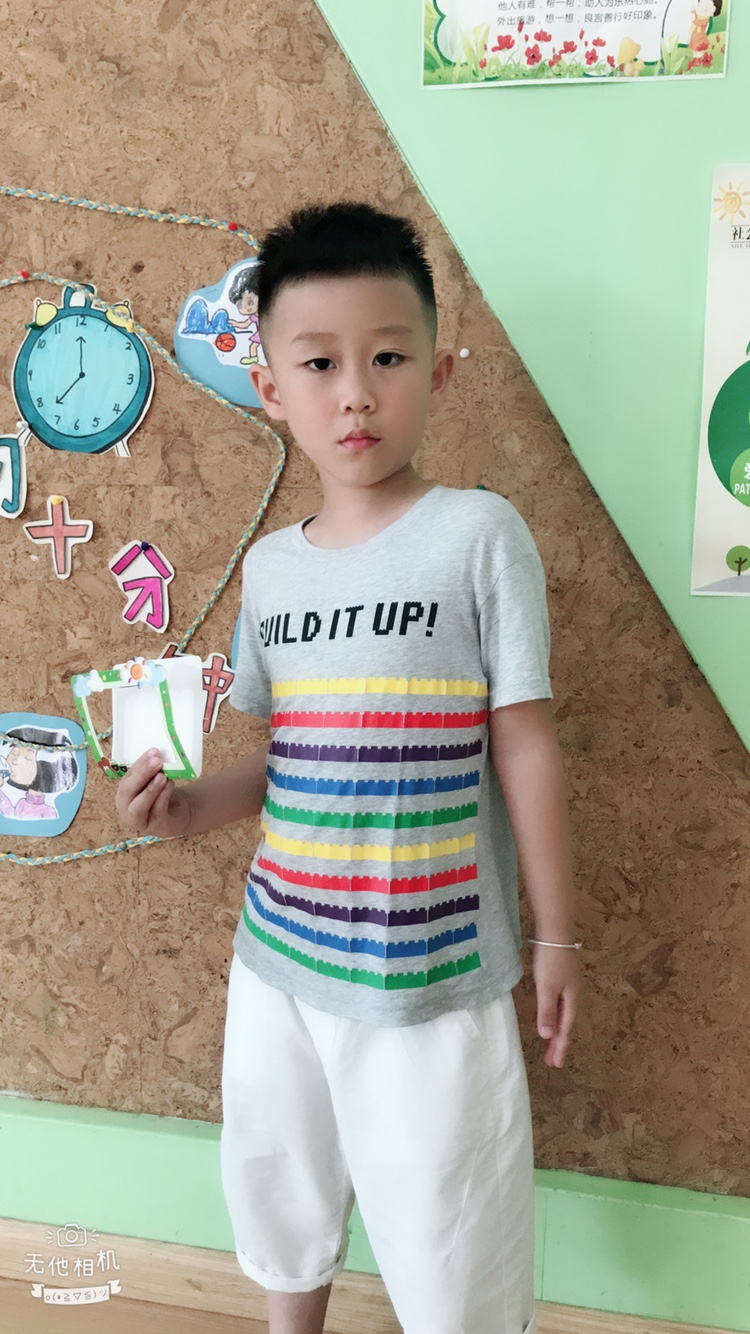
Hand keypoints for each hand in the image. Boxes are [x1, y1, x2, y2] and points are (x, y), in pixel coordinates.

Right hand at [115, 748, 191, 838]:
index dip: (140, 763)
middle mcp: (125, 806)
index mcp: (124, 791)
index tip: (153, 751)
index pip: (129, 776)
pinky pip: (156, 811)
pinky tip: (170, 785)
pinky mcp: (154, 827)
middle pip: (128, 790)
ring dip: (150, 789)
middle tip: (157, 762)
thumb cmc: (161, 795)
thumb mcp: (154, 781)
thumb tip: (158, 755)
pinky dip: (163, 797)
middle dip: (142, 774)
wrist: (176, 815)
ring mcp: (137, 820)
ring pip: (139, 805)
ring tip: (162, 776)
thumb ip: (153, 771)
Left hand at [532, 944, 579, 1067]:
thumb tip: (547, 1036)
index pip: (565, 1028)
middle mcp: (573, 993)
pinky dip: (554, 1015)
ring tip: (550, 1044)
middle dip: (559, 1042)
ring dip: (556, 1030)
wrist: (555, 931)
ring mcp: (568, 984)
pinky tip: (550, 1016)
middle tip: (553, 1061)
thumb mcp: (547, 987)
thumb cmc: (551, 960)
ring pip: (562, 1013)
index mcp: (572, 998)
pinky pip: (559, 1003)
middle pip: (565, 1022)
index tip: (556, 1064)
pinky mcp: (561, 975)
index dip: (560, 1046)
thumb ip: (546, 1011)